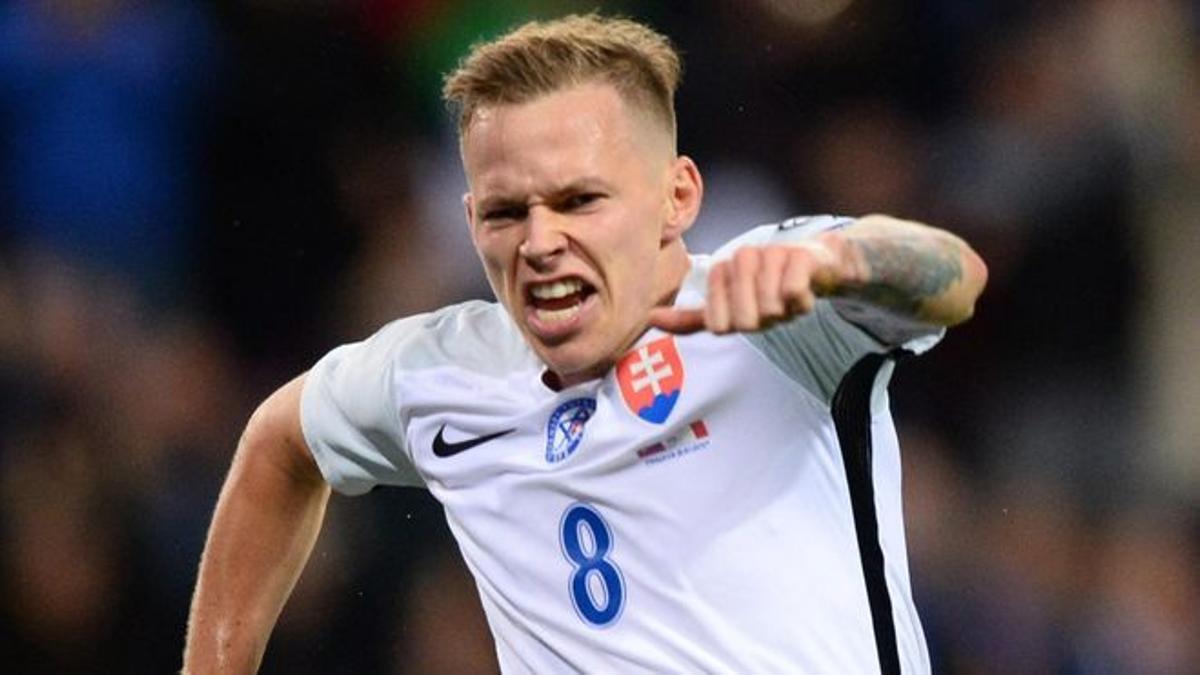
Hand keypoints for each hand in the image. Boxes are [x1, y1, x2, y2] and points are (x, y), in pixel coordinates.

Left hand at [650, 241, 845, 334]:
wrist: (818, 262)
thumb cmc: (769, 287)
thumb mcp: (730, 306)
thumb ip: (691, 318)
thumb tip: (650, 319)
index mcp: (724, 277)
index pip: (716, 324)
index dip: (736, 329)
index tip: (745, 312)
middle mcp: (745, 263)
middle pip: (744, 320)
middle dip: (760, 321)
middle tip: (769, 304)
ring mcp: (773, 257)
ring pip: (768, 306)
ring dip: (782, 310)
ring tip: (786, 295)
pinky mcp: (801, 257)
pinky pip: (791, 291)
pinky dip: (798, 299)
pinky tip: (802, 290)